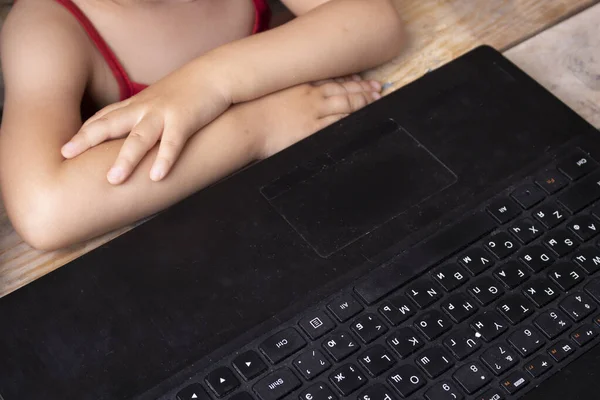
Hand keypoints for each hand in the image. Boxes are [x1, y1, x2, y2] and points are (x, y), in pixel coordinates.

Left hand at [61, 64, 231, 183]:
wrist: (215, 74)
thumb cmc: (188, 91)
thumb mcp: (159, 102)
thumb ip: (143, 117)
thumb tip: (134, 141)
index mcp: (136, 105)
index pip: (103, 118)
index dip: (84, 132)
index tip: (65, 148)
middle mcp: (144, 108)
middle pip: (110, 124)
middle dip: (87, 139)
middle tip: (66, 154)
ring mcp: (163, 114)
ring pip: (139, 137)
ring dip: (126, 159)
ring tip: (113, 180)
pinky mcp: (185, 120)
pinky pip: (173, 142)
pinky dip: (165, 159)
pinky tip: (156, 177)